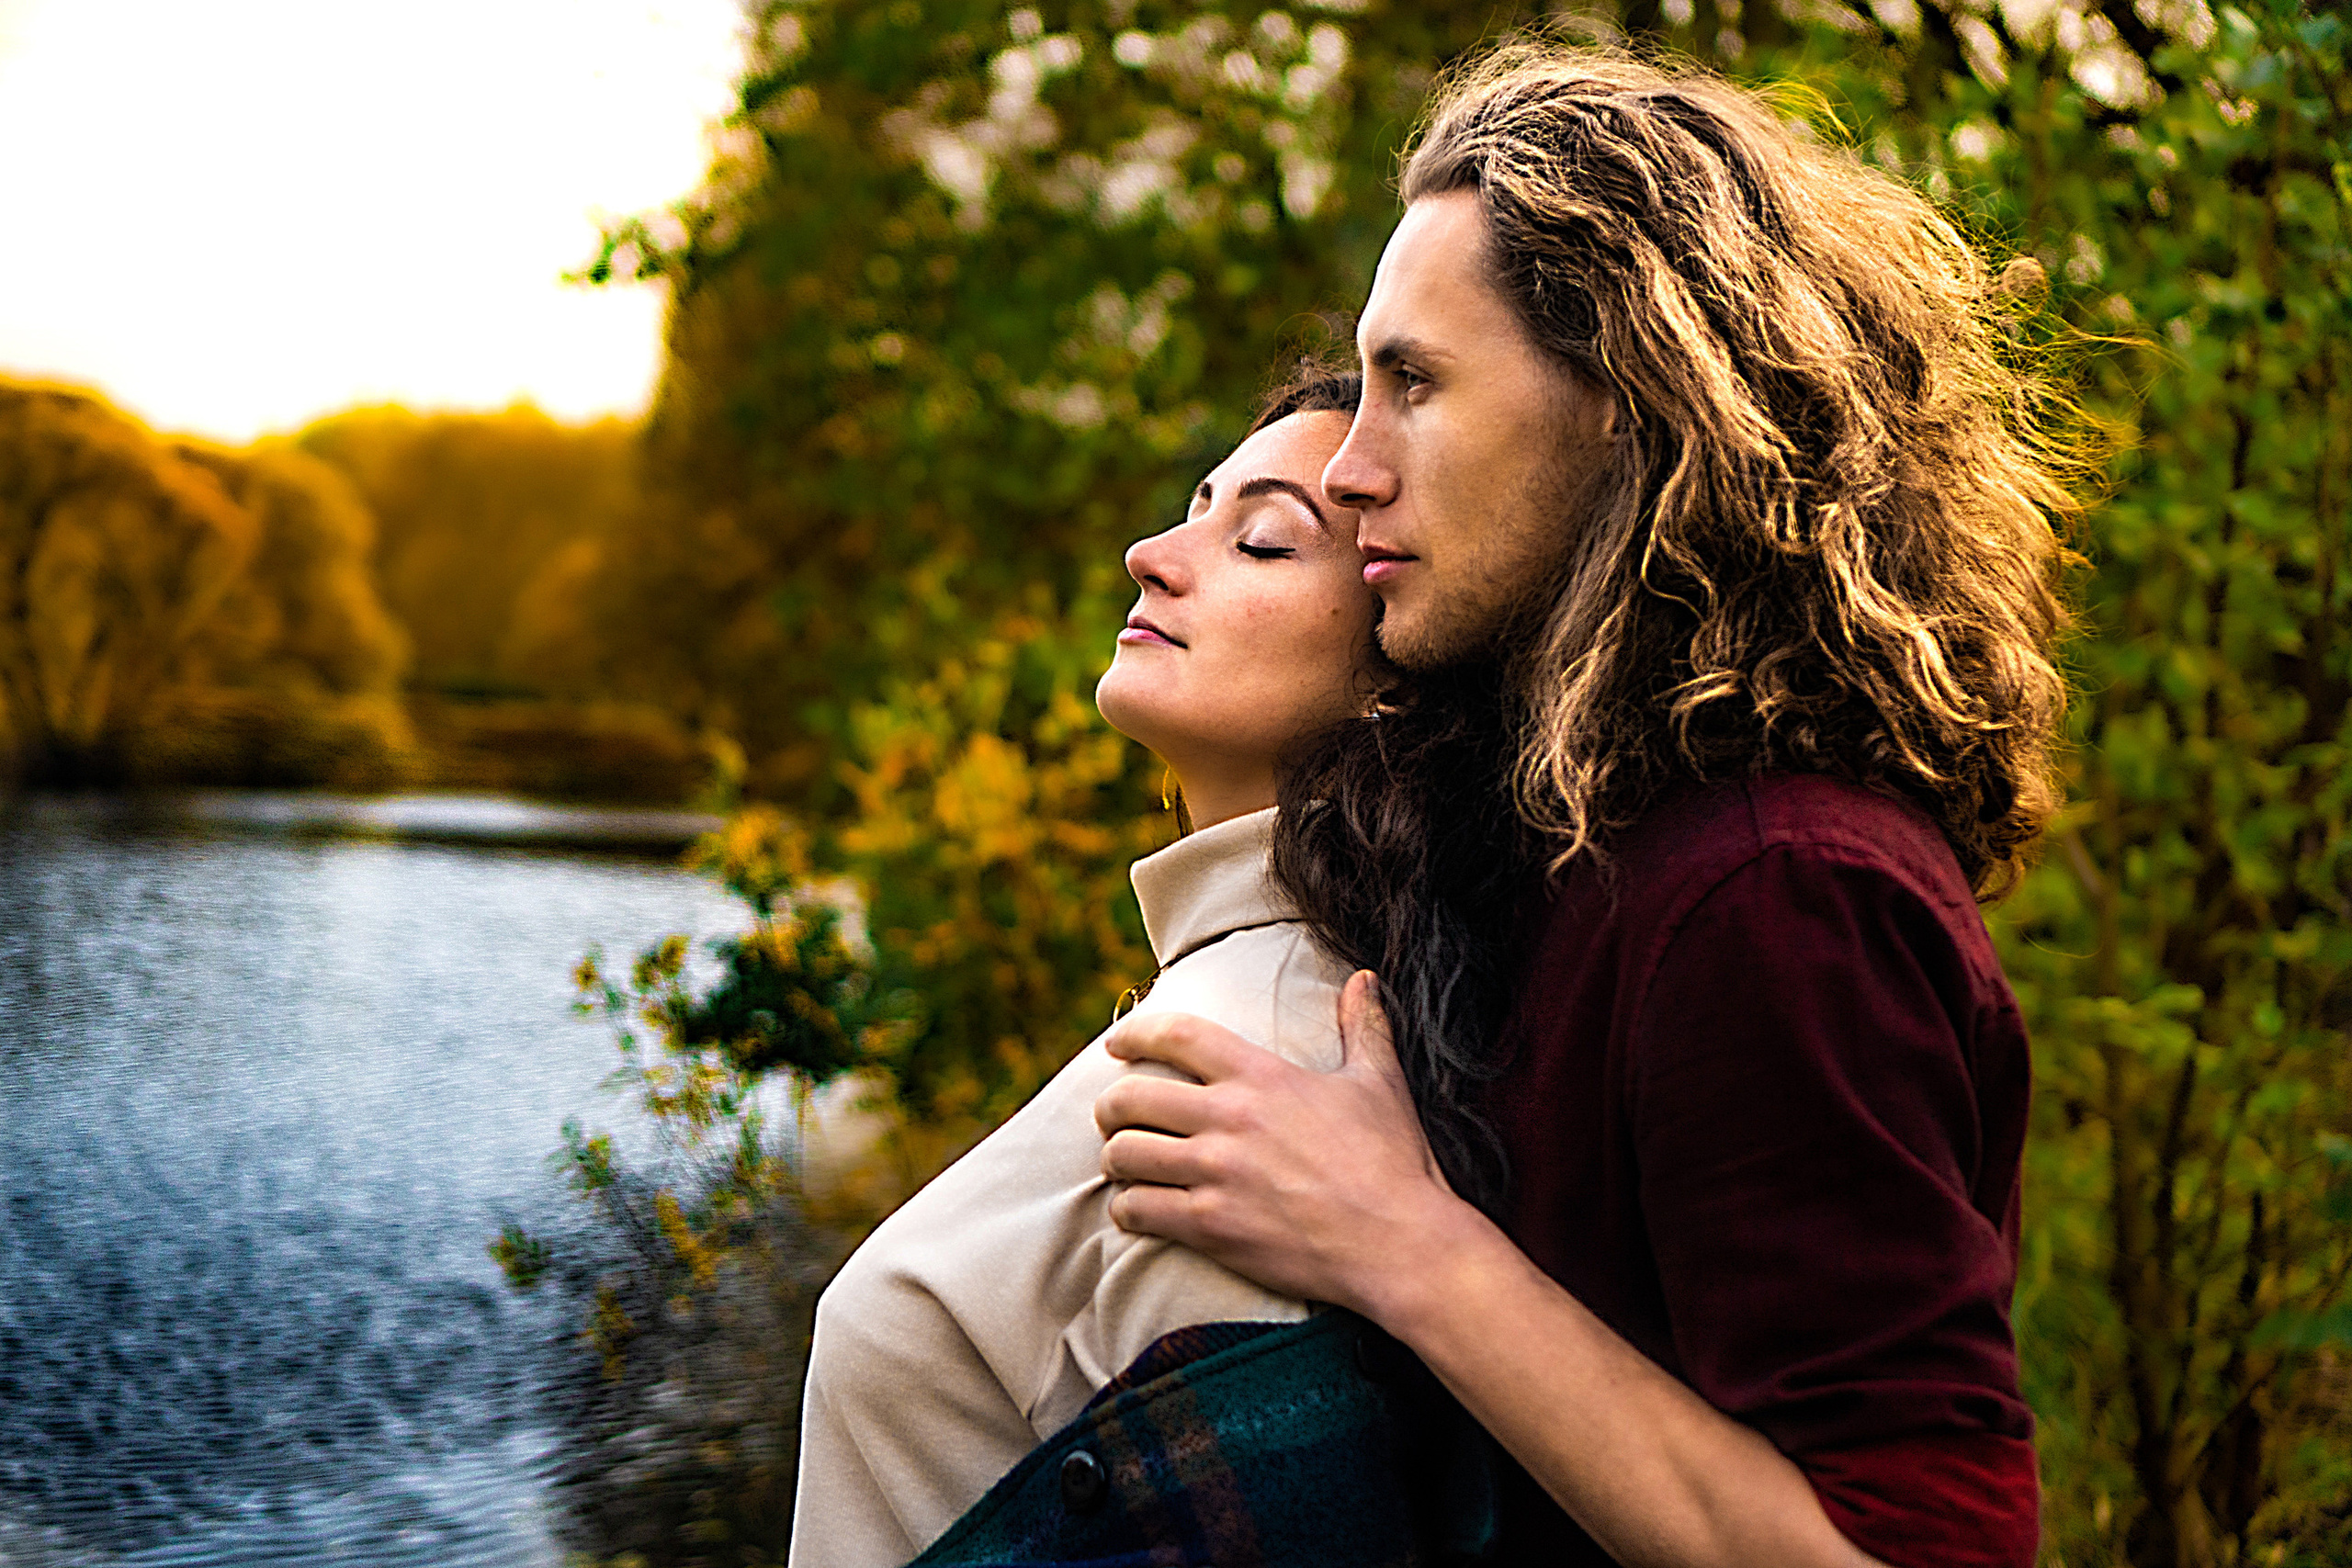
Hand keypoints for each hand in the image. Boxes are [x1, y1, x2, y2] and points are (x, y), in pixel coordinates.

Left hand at [1092, 971, 1475, 1317]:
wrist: (1399, 1244)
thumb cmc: (1393, 1163)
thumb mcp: (1380, 1083)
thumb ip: (1364, 1026)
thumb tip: (1363, 978)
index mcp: (1262, 1076)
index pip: (1177, 1035)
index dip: (1135, 1033)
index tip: (1117, 1043)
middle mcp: (1230, 1118)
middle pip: (1130, 1097)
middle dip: (1110, 1105)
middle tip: (1113, 1116)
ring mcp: (1216, 1174)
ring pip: (1124, 1154)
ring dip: (1115, 1157)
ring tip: (1124, 1164)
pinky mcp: (1211, 1226)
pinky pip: (1137, 1210)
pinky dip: (1127, 1208)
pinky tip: (1137, 1209)